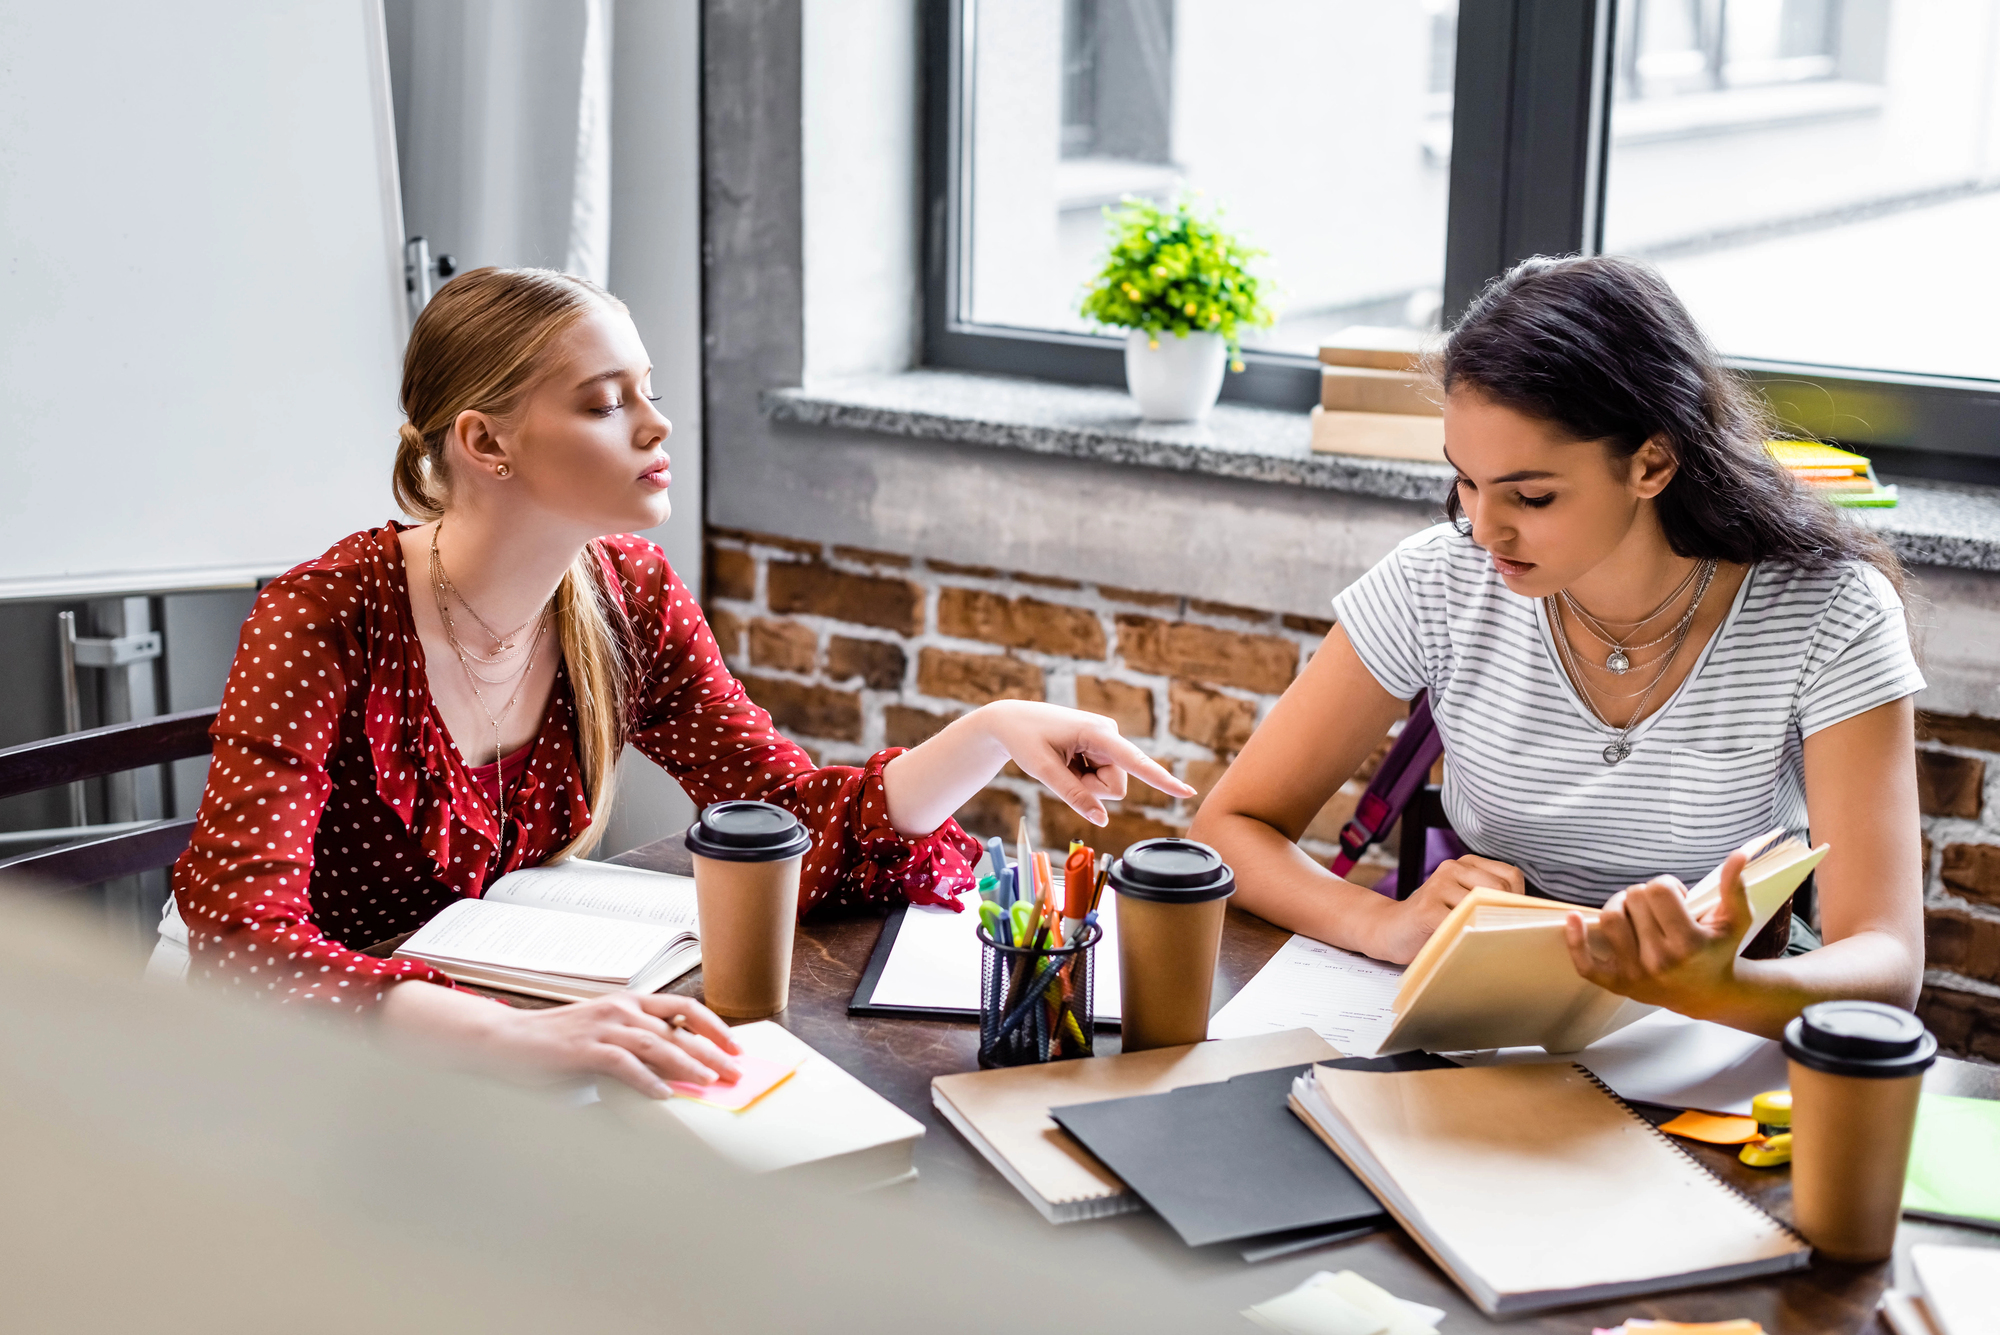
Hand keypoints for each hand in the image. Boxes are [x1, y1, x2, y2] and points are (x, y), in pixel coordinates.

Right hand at [380, 983, 741, 1098]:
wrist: (506, 1041)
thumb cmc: (555, 1046)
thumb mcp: (603, 1043)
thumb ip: (635, 1053)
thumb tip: (673, 1077)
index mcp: (629, 1003)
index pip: (683, 1008)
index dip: (713, 1026)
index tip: (735, 1047)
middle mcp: (621, 1009)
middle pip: (678, 1027)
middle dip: (711, 1050)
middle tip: (733, 1072)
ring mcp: (602, 1026)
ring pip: (657, 1043)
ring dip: (687, 1065)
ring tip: (708, 1083)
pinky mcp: (583, 1047)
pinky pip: (623, 1063)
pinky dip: (646, 1080)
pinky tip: (662, 1094)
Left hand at [975, 700, 1194, 825]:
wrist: (1012, 720)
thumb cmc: (1025, 740)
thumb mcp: (1043, 771)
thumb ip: (1074, 796)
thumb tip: (1101, 821)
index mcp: (1098, 733)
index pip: (1135, 762)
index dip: (1161, 780)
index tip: (1187, 792)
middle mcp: (1110, 733)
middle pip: (1115, 786)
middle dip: (1090, 789)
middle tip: (1061, 770)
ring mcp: (1107, 740)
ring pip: (1109, 785)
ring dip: (1084, 783)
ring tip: (1062, 762)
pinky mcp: (1102, 746)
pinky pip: (1101, 777)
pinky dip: (1082, 777)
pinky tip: (1067, 758)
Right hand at [1370, 854, 1523, 963]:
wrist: (1389, 930)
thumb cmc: (1433, 922)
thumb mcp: (1464, 904)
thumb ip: (1490, 901)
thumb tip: (1532, 917)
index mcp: (1466, 864)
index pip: (1511, 876)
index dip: (1519, 901)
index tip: (1510, 922)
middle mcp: (1452, 867)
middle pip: (1500, 890)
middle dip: (1505, 916)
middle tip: (1501, 938)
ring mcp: (1438, 885)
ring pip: (1483, 906)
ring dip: (1487, 930)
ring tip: (1480, 944)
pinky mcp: (1427, 908)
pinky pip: (1461, 924)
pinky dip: (1468, 938)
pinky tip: (1463, 946)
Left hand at [1563, 850, 1751, 1010]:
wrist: (1707, 994)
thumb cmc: (1718, 950)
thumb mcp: (1734, 920)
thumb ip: (1734, 887)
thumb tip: (1738, 854)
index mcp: (1688, 943)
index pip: (1658, 890)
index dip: (1668, 885)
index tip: (1679, 898)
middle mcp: (1660, 959)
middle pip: (1634, 898)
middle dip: (1647, 896)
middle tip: (1662, 910)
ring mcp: (1635, 973)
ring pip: (1610, 917)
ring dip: (1620, 906)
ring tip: (1637, 913)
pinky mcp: (1616, 983)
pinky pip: (1585, 962)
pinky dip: (1575, 939)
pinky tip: (1572, 918)